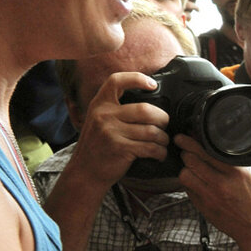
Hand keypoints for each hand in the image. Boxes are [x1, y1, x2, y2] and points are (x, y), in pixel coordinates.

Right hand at [66, 72, 169, 188]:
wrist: (85, 172)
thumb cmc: (98, 146)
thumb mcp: (99, 121)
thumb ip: (116, 110)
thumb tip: (148, 101)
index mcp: (99, 104)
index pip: (116, 81)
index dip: (136, 79)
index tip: (152, 85)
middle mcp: (104, 115)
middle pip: (145, 110)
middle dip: (162, 119)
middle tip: (165, 126)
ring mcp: (111, 132)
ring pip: (151, 131)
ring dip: (163, 139)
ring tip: (163, 143)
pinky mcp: (120, 148)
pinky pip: (150, 147)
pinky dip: (160, 152)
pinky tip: (159, 154)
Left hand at [175, 134, 250, 239]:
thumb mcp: (249, 179)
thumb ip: (230, 166)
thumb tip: (210, 151)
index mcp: (235, 174)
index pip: (205, 152)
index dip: (190, 142)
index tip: (183, 137)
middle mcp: (220, 184)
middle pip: (190, 162)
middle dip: (186, 153)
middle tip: (186, 151)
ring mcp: (209, 197)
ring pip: (185, 176)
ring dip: (186, 169)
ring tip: (191, 168)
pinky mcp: (203, 208)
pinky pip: (188, 190)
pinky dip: (190, 183)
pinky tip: (197, 183)